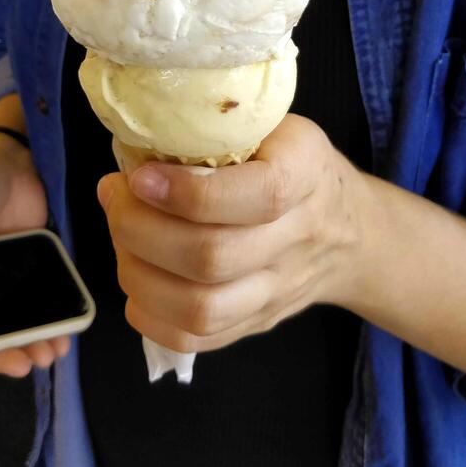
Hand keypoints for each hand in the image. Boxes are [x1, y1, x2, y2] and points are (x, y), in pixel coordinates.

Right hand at [0, 132, 69, 384]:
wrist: (19, 159)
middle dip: (2, 356)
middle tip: (22, 365)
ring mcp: (8, 284)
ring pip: (17, 328)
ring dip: (30, 346)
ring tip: (47, 356)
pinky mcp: (38, 273)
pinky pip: (44, 307)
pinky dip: (53, 325)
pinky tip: (64, 336)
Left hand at [98, 115, 361, 352]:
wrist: (350, 230)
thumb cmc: (294, 162)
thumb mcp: (274, 125)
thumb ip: (219, 129)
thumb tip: (137, 140)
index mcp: (304, 174)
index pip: (258, 196)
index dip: (188, 192)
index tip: (139, 175)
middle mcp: (296, 239)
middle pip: (213, 258)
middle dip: (140, 229)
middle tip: (114, 196)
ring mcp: (277, 291)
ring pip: (201, 309)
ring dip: (138, 274)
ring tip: (120, 237)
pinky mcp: (257, 323)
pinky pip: (196, 341)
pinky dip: (150, 315)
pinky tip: (135, 278)